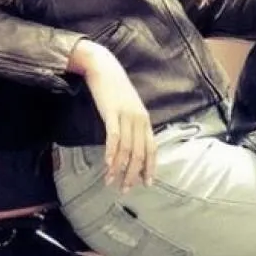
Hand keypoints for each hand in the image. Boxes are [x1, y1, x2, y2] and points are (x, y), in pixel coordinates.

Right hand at [68, 39, 154, 189]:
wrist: (103, 67)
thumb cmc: (113, 87)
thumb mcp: (127, 107)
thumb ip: (131, 123)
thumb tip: (129, 143)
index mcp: (145, 119)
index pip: (152, 149)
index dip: (150, 167)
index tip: (146, 183)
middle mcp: (139, 119)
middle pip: (139, 153)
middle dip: (133, 174)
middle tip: (126, 189)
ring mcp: (126, 115)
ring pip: (126, 148)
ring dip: (119, 168)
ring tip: (111, 182)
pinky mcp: (112, 112)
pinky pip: (114, 136)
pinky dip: (111, 152)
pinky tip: (107, 164)